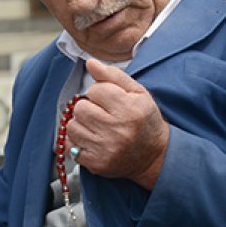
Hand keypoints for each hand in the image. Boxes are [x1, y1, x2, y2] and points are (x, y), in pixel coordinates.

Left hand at [67, 59, 169, 189]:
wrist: (154, 156)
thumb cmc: (145, 121)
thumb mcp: (138, 93)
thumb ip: (113, 76)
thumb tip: (90, 63)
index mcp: (129, 109)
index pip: (95, 90)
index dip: (100, 92)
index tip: (109, 100)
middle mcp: (117, 130)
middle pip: (81, 108)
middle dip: (88, 108)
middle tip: (102, 114)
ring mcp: (105, 149)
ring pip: (72, 126)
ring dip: (81, 124)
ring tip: (97, 127)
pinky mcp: (96, 163)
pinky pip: (71, 146)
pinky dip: (78, 141)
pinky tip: (93, 140)